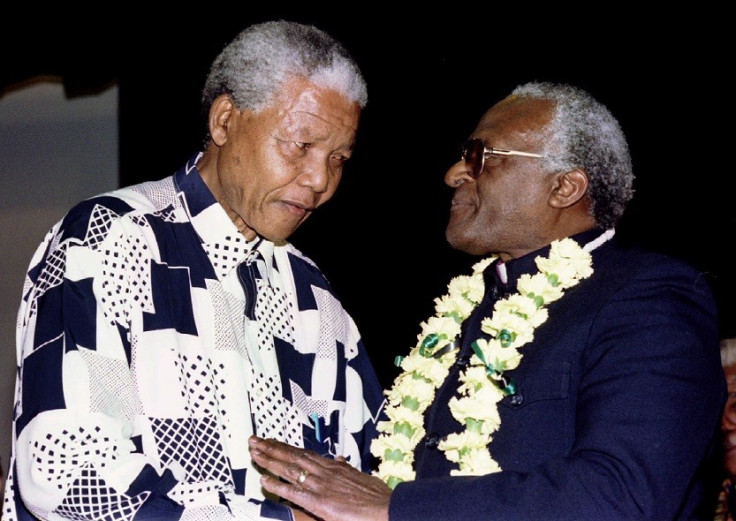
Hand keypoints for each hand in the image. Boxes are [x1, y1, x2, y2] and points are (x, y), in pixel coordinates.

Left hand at [248, 436, 390, 520]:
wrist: (386, 508)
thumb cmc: (377, 496)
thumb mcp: (362, 476)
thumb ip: (347, 469)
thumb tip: (341, 460)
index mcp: (334, 467)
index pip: (304, 453)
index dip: (285, 447)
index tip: (271, 441)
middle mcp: (324, 472)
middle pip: (293, 456)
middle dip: (271, 448)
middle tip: (254, 441)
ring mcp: (321, 486)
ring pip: (290, 469)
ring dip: (269, 460)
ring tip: (254, 453)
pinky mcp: (319, 502)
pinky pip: (293, 492)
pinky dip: (277, 485)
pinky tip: (264, 480)